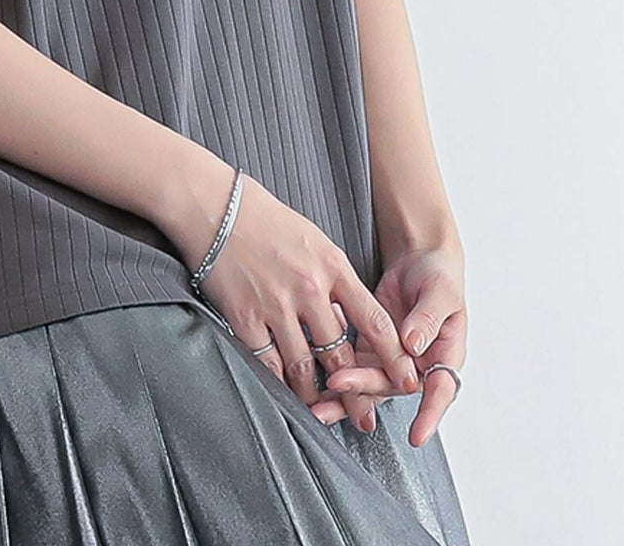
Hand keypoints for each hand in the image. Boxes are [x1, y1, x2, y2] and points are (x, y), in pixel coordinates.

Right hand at [182, 171, 422, 427]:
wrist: (216, 207)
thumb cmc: (266, 220)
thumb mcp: (314, 241)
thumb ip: (335, 280)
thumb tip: (345, 323)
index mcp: (333, 266)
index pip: (374, 321)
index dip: (394, 357)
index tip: (407, 380)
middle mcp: (309, 288)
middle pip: (340, 354)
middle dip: (356, 391)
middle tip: (365, 416)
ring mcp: (276, 304)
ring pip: (304, 367)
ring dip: (315, 394)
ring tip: (322, 410)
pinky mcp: (244, 316)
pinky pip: (268, 363)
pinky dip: (278, 383)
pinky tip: (284, 393)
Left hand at [313, 240, 466, 447]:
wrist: (419, 258)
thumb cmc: (438, 275)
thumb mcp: (440, 292)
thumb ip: (426, 318)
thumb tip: (412, 344)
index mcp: (444, 355)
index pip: (440, 390)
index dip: (429, 414)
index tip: (416, 436)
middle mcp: (418, 364)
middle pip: (392, 387)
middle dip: (364, 391)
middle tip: (337, 385)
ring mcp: (392, 358)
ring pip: (370, 384)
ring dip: (345, 394)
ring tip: (318, 404)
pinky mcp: (371, 347)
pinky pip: (354, 364)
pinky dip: (336, 370)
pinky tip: (314, 376)